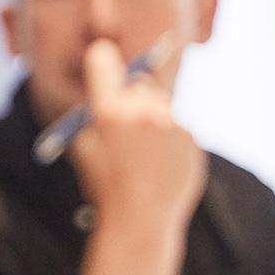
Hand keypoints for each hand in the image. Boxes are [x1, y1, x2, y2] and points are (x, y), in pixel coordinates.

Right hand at [66, 37, 205, 233]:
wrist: (141, 220)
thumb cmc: (104, 188)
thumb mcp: (83, 151)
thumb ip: (90, 122)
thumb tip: (98, 102)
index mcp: (109, 112)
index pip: (104, 64)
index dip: (102, 58)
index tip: (102, 53)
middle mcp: (143, 112)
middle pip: (140, 82)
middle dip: (132, 92)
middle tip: (124, 111)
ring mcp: (171, 124)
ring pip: (160, 107)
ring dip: (151, 118)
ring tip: (140, 152)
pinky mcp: (191, 140)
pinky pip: (177, 130)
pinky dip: (168, 141)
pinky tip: (156, 165)